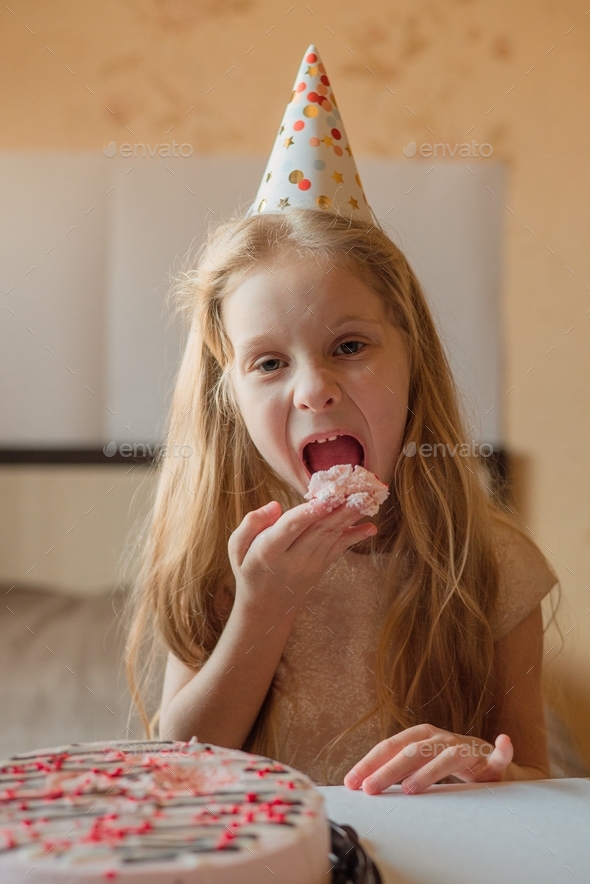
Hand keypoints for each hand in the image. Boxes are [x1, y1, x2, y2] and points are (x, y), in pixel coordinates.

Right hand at [228, 498, 376, 615]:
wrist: (266, 608)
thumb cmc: (250, 570)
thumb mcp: (236, 548)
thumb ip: (251, 523)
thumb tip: (275, 506)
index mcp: (269, 551)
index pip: (291, 528)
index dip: (309, 512)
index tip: (326, 498)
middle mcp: (293, 558)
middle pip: (318, 530)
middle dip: (340, 509)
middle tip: (358, 490)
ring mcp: (311, 565)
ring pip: (332, 536)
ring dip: (351, 517)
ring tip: (368, 498)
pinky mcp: (322, 567)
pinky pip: (339, 549)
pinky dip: (355, 537)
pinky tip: (370, 528)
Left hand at [343, 724, 513, 794]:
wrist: (488, 764)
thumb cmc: (447, 764)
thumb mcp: (419, 766)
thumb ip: (395, 772)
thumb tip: (360, 783)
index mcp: (421, 736)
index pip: (391, 746)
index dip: (370, 762)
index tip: (353, 781)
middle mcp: (441, 738)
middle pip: (412, 752)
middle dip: (388, 771)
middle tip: (371, 789)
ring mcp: (466, 747)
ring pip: (445, 756)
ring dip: (428, 771)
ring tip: (410, 788)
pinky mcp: (491, 759)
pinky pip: (499, 755)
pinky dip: (503, 750)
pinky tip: (504, 742)